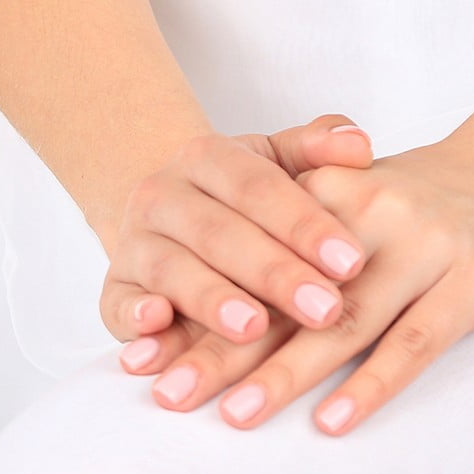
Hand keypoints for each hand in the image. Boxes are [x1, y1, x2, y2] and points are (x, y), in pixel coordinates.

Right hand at [98, 114, 379, 353]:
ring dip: (213, 300)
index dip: (305, 225)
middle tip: (326, 310)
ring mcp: (133, 243)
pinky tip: (159, 326)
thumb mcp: (278, 163)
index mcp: (206, 157)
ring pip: (172, 270)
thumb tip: (359, 145)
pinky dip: (134, 318)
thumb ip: (316, 151)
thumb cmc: (242, 198)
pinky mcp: (114, 291)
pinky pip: (117, 305)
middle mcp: (162, 195)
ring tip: (254, 328)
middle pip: (220, 234)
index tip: (353, 262)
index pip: (259, 188)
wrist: (168, 214)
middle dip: (274, 274)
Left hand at [120, 122, 473, 432]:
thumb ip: (288, 251)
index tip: (141, 360)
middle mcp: (367, 218)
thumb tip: (205, 319)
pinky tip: (333, 421)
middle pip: (280, 296)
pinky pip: (413, 342)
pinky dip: (371, 384)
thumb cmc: (423, 204)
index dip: (193, 314)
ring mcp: (422, 249)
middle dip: (218, 348)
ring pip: (341, 321)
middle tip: (167, 397)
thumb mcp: (350, 203)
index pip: (246, 265)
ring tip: (233, 416)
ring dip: (284, 372)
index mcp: (325, 196)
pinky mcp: (470, 283)